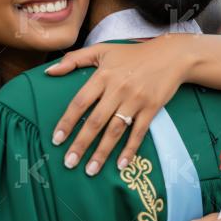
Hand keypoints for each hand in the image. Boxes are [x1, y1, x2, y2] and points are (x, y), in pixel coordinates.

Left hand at [45, 35, 188, 174]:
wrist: (170, 56)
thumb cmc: (132, 54)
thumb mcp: (102, 50)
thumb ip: (74, 59)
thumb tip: (49, 72)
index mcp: (103, 76)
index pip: (80, 102)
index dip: (67, 121)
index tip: (56, 139)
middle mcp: (118, 89)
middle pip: (96, 121)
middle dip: (81, 144)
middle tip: (69, 163)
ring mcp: (135, 100)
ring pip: (115, 130)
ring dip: (102, 152)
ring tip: (90, 170)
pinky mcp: (151, 108)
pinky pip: (139, 132)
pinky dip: (130, 149)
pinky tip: (121, 165)